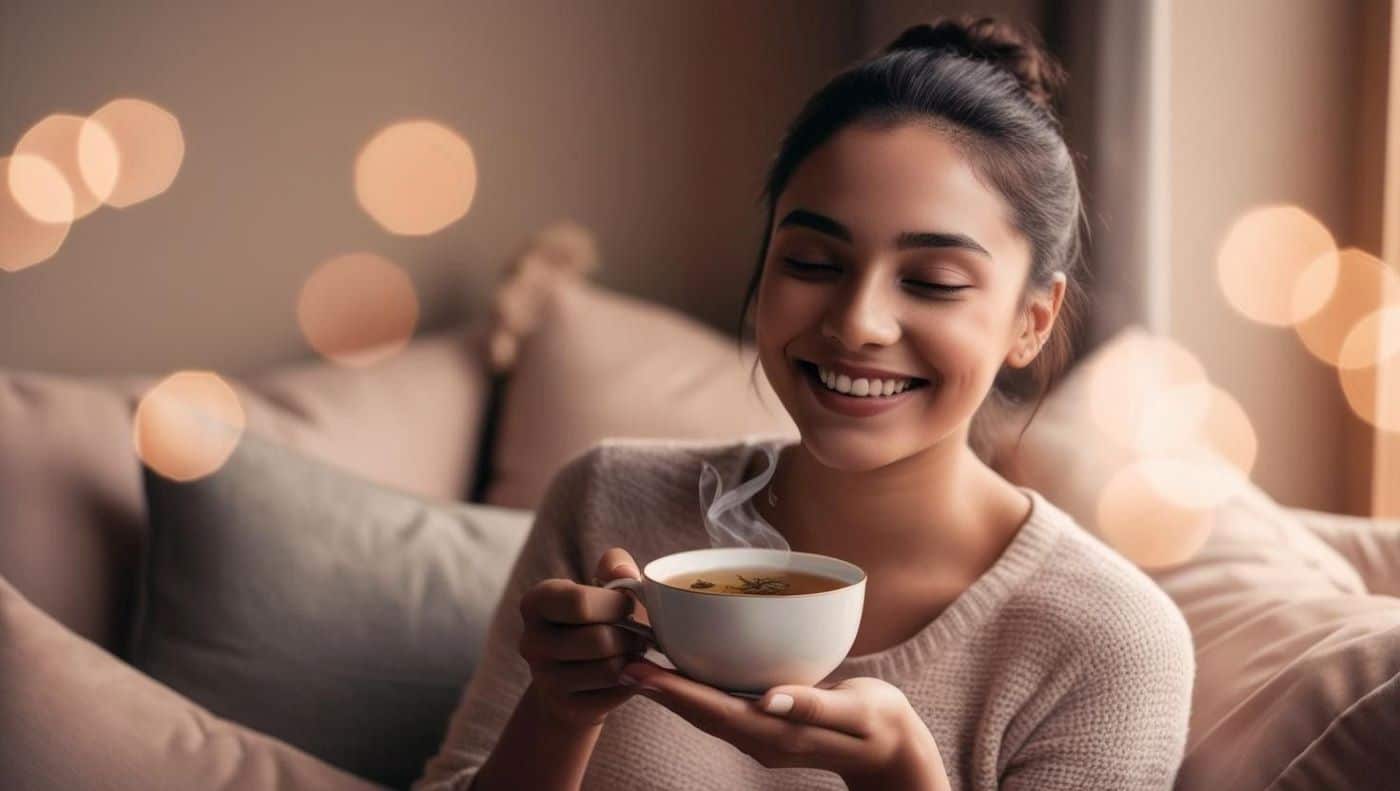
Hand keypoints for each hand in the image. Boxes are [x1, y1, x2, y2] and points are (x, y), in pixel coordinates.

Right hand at [516, 547, 651, 728]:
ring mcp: (544, 679)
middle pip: (599, 639)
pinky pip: (615, 692)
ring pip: (610, 668)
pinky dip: (631, 680)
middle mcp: (531, 641)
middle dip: (632, 634)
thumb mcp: (602, 586)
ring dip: (633, 658)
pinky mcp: (565, 706)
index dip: (616, 603)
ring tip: (634, 649)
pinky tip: (628, 672)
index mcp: (535, 602)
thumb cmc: (596, 620)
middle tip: (640, 632)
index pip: (579, 603)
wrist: (578, 676)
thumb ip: (615, 567)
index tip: (628, 605)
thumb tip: (625, 572)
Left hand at [619, 659, 947, 787]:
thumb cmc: (882, 727)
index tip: (638, 670)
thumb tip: (769, 698)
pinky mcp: (767, 727)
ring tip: (639, 663)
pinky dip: (697, 690)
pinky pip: (722, 709)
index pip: (712, 711)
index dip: (672, 691)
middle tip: (621, 659)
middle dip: (659, 689)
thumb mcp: (858, 714)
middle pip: (699, 713)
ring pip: (706, 713)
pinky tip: (685, 671)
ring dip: (672, 691)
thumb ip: (815, 707)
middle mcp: (760, 740)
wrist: (895, 754)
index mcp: (776, 736)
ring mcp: (762, 737)